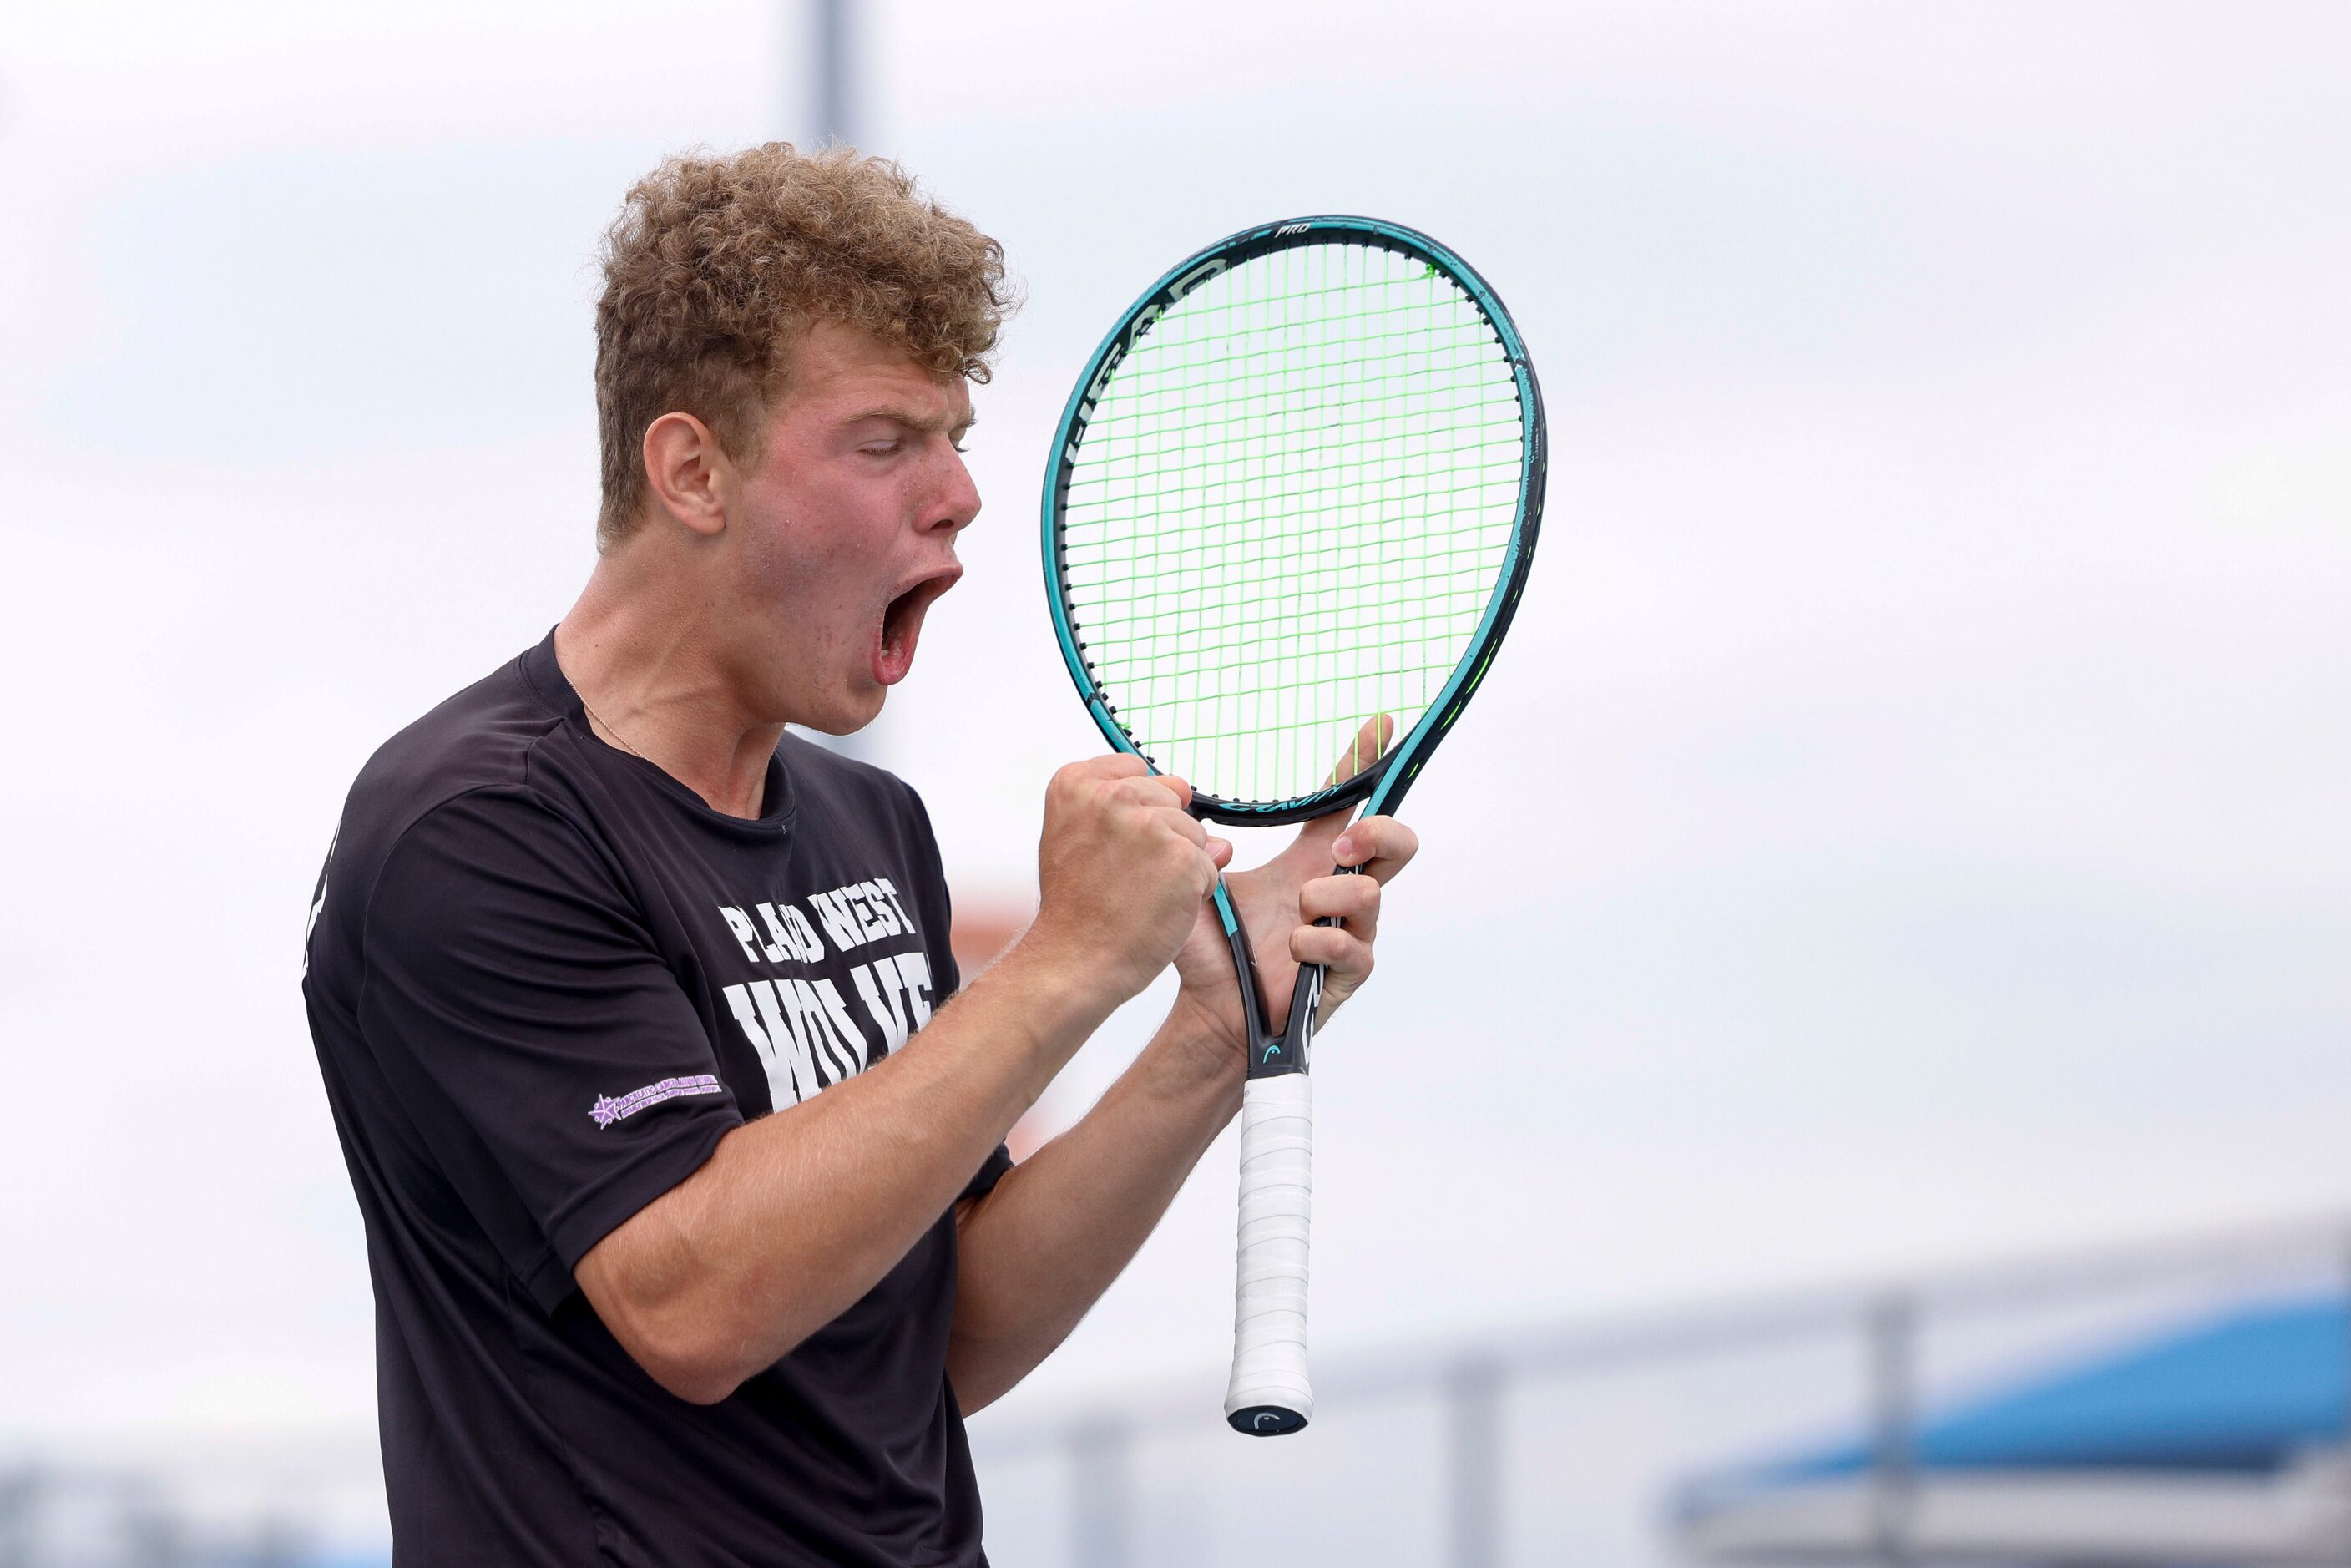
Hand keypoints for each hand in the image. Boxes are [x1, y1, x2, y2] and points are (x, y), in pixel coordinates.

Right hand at [1023, 755, 1232, 1006]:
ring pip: (1194, 832)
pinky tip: (1159, 907)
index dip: (1137, 810)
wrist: (1075, 959)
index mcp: (1076, 783)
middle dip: (1162, 835)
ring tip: (1138, 893)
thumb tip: (1214, 831)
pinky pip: (1210, 865)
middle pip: (1171, 797)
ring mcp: (1149, 826)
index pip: (1138, 771)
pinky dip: (1194, 891)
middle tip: (1124, 876)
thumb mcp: (1078, 840)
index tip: (1111, 844)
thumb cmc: (1076, 908)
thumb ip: (1132, 815)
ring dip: (1179, 864)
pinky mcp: (1182, 858)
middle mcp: (1112, 796)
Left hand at [1168, 718, 1420, 1066]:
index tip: (1379, 722)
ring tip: (1292, 916)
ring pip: (1370, 892)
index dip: (1362, 763)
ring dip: (1324, 898)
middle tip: (1339, 845)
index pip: (1345, 806)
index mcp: (1309, 865)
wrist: (1211, 1012)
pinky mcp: (1351, 971)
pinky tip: (1291, 950)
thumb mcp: (1199, 883)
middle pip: (1397, 843)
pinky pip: (1353, 943)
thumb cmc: (1212, 950)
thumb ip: (1198, 845)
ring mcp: (1351, 932)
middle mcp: (1338, 893)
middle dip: (1377, 832)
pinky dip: (1317, 942)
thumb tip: (1188, 805)